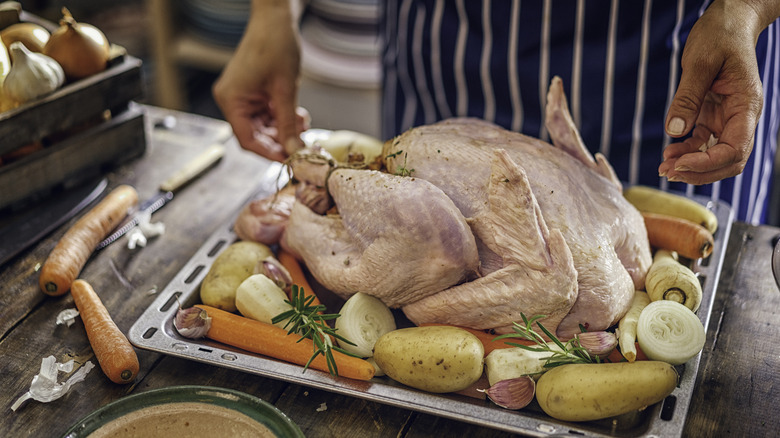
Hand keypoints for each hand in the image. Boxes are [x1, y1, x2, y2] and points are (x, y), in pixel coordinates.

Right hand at [212, 0, 307, 161]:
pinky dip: (281, 118)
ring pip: (263, 127)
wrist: (275, 19)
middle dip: (279, 141)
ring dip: (283, 130)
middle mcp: (231, 100)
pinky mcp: (251, 93)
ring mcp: (241, 97)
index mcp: (231, 100)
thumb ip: (288, 124)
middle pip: (255, 135)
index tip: (290, 160)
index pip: (247, 139)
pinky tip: (296, 116)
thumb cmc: (275, 45)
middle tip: (302, 145)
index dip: (269, 153)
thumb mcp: (285, 90)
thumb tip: (293, 150)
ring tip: (302, 125)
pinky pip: (265, 115)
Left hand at [659, 0, 770, 183]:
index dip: (708, 163)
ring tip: (663, 166)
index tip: (679, 164)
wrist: (727, 22)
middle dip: (700, 172)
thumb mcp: (700, 62)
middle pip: (728, 160)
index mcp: (747, 105)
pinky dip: (686, 151)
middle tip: (668, 172)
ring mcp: (727, 118)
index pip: (735, 149)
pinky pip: (701, 142)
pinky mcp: (712, 116)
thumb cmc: (719, 35)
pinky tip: (669, 152)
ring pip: (714, 155)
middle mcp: (741, 116)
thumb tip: (675, 130)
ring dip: (690, 165)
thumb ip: (687, 97)